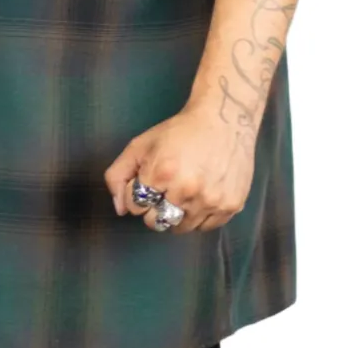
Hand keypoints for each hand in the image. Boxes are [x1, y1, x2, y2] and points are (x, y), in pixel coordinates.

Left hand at [103, 97, 255, 232]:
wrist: (223, 120)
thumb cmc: (178, 132)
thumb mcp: (140, 145)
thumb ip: (118, 175)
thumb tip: (120, 209)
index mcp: (161, 172)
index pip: (135, 206)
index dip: (138, 194)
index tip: (149, 182)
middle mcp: (186, 190)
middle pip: (156, 222)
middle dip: (154, 208)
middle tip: (164, 190)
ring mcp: (210, 201)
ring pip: (181, 228)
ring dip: (177, 214)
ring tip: (183, 192)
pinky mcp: (230, 207)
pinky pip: (205, 228)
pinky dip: (199, 217)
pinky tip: (201, 195)